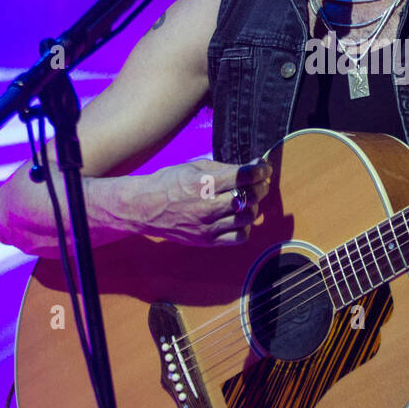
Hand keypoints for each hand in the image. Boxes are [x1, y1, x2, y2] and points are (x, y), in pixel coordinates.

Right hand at [136, 158, 271, 246]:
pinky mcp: (207, 240)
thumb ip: (223, 169)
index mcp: (203, 183)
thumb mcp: (194, 167)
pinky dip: (244, 227)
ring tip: (248, 200)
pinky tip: (238, 218)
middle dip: (260, 186)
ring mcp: (208, 226)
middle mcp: (207, 206)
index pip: (242, 176)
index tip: (264, 168)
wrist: (144, 208)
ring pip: (248, 217)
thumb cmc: (169, 183)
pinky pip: (239, 237)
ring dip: (254, 206)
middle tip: (259, 182)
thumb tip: (251, 168)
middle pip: (249, 197)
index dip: (259, 171)